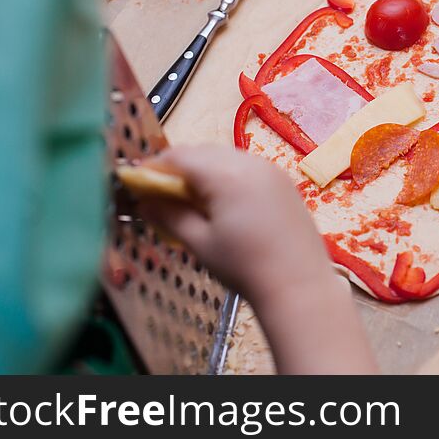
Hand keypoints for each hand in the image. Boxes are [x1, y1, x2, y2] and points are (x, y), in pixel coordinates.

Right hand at [138, 145, 376, 373]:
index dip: (154, 168)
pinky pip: (247, 167)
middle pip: (202, 152)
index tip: (138, 184)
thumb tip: (145, 202)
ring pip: (225, 157)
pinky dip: (228, 177)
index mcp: (226, 174)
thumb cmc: (246, 267)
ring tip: (192, 202)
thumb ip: (170, 216)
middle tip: (161, 196)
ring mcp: (271, 169)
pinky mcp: (284, 181)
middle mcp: (250, 162)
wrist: (299, 285)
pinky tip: (223, 204)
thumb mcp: (200, 243)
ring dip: (204, 171)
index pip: (179, 156)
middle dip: (178, 169)